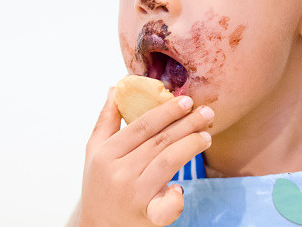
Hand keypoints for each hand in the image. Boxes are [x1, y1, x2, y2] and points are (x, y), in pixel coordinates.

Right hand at [78, 88, 213, 225]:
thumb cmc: (99, 184)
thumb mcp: (94, 151)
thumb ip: (106, 119)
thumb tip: (116, 87)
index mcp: (106, 153)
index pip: (142, 126)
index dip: (167, 111)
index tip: (186, 100)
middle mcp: (119, 172)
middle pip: (160, 141)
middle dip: (187, 124)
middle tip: (207, 112)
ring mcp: (133, 195)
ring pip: (168, 162)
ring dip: (191, 146)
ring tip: (207, 135)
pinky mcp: (146, 217)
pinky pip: (166, 206)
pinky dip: (176, 197)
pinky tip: (182, 186)